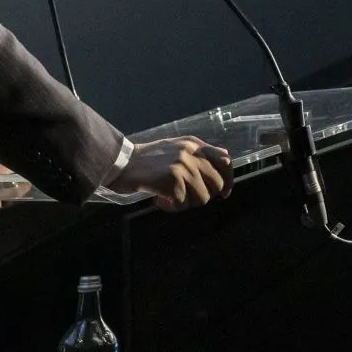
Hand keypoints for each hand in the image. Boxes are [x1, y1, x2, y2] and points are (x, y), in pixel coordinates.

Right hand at [106, 136, 232, 210]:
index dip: (228, 179)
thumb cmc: (148, 159)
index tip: (225, 193)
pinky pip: (183, 205)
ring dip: (186, 203)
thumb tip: (226, 158)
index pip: (225, 161)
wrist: (122, 163)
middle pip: (217, 184)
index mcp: (194, 144)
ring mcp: (183, 167)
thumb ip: (200, 152)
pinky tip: (160, 200)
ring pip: (202, 198)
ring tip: (170, 197)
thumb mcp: (177, 147)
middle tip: (187, 197)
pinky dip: (172, 207)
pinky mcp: (172, 181)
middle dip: (204, 196)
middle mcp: (191, 153)